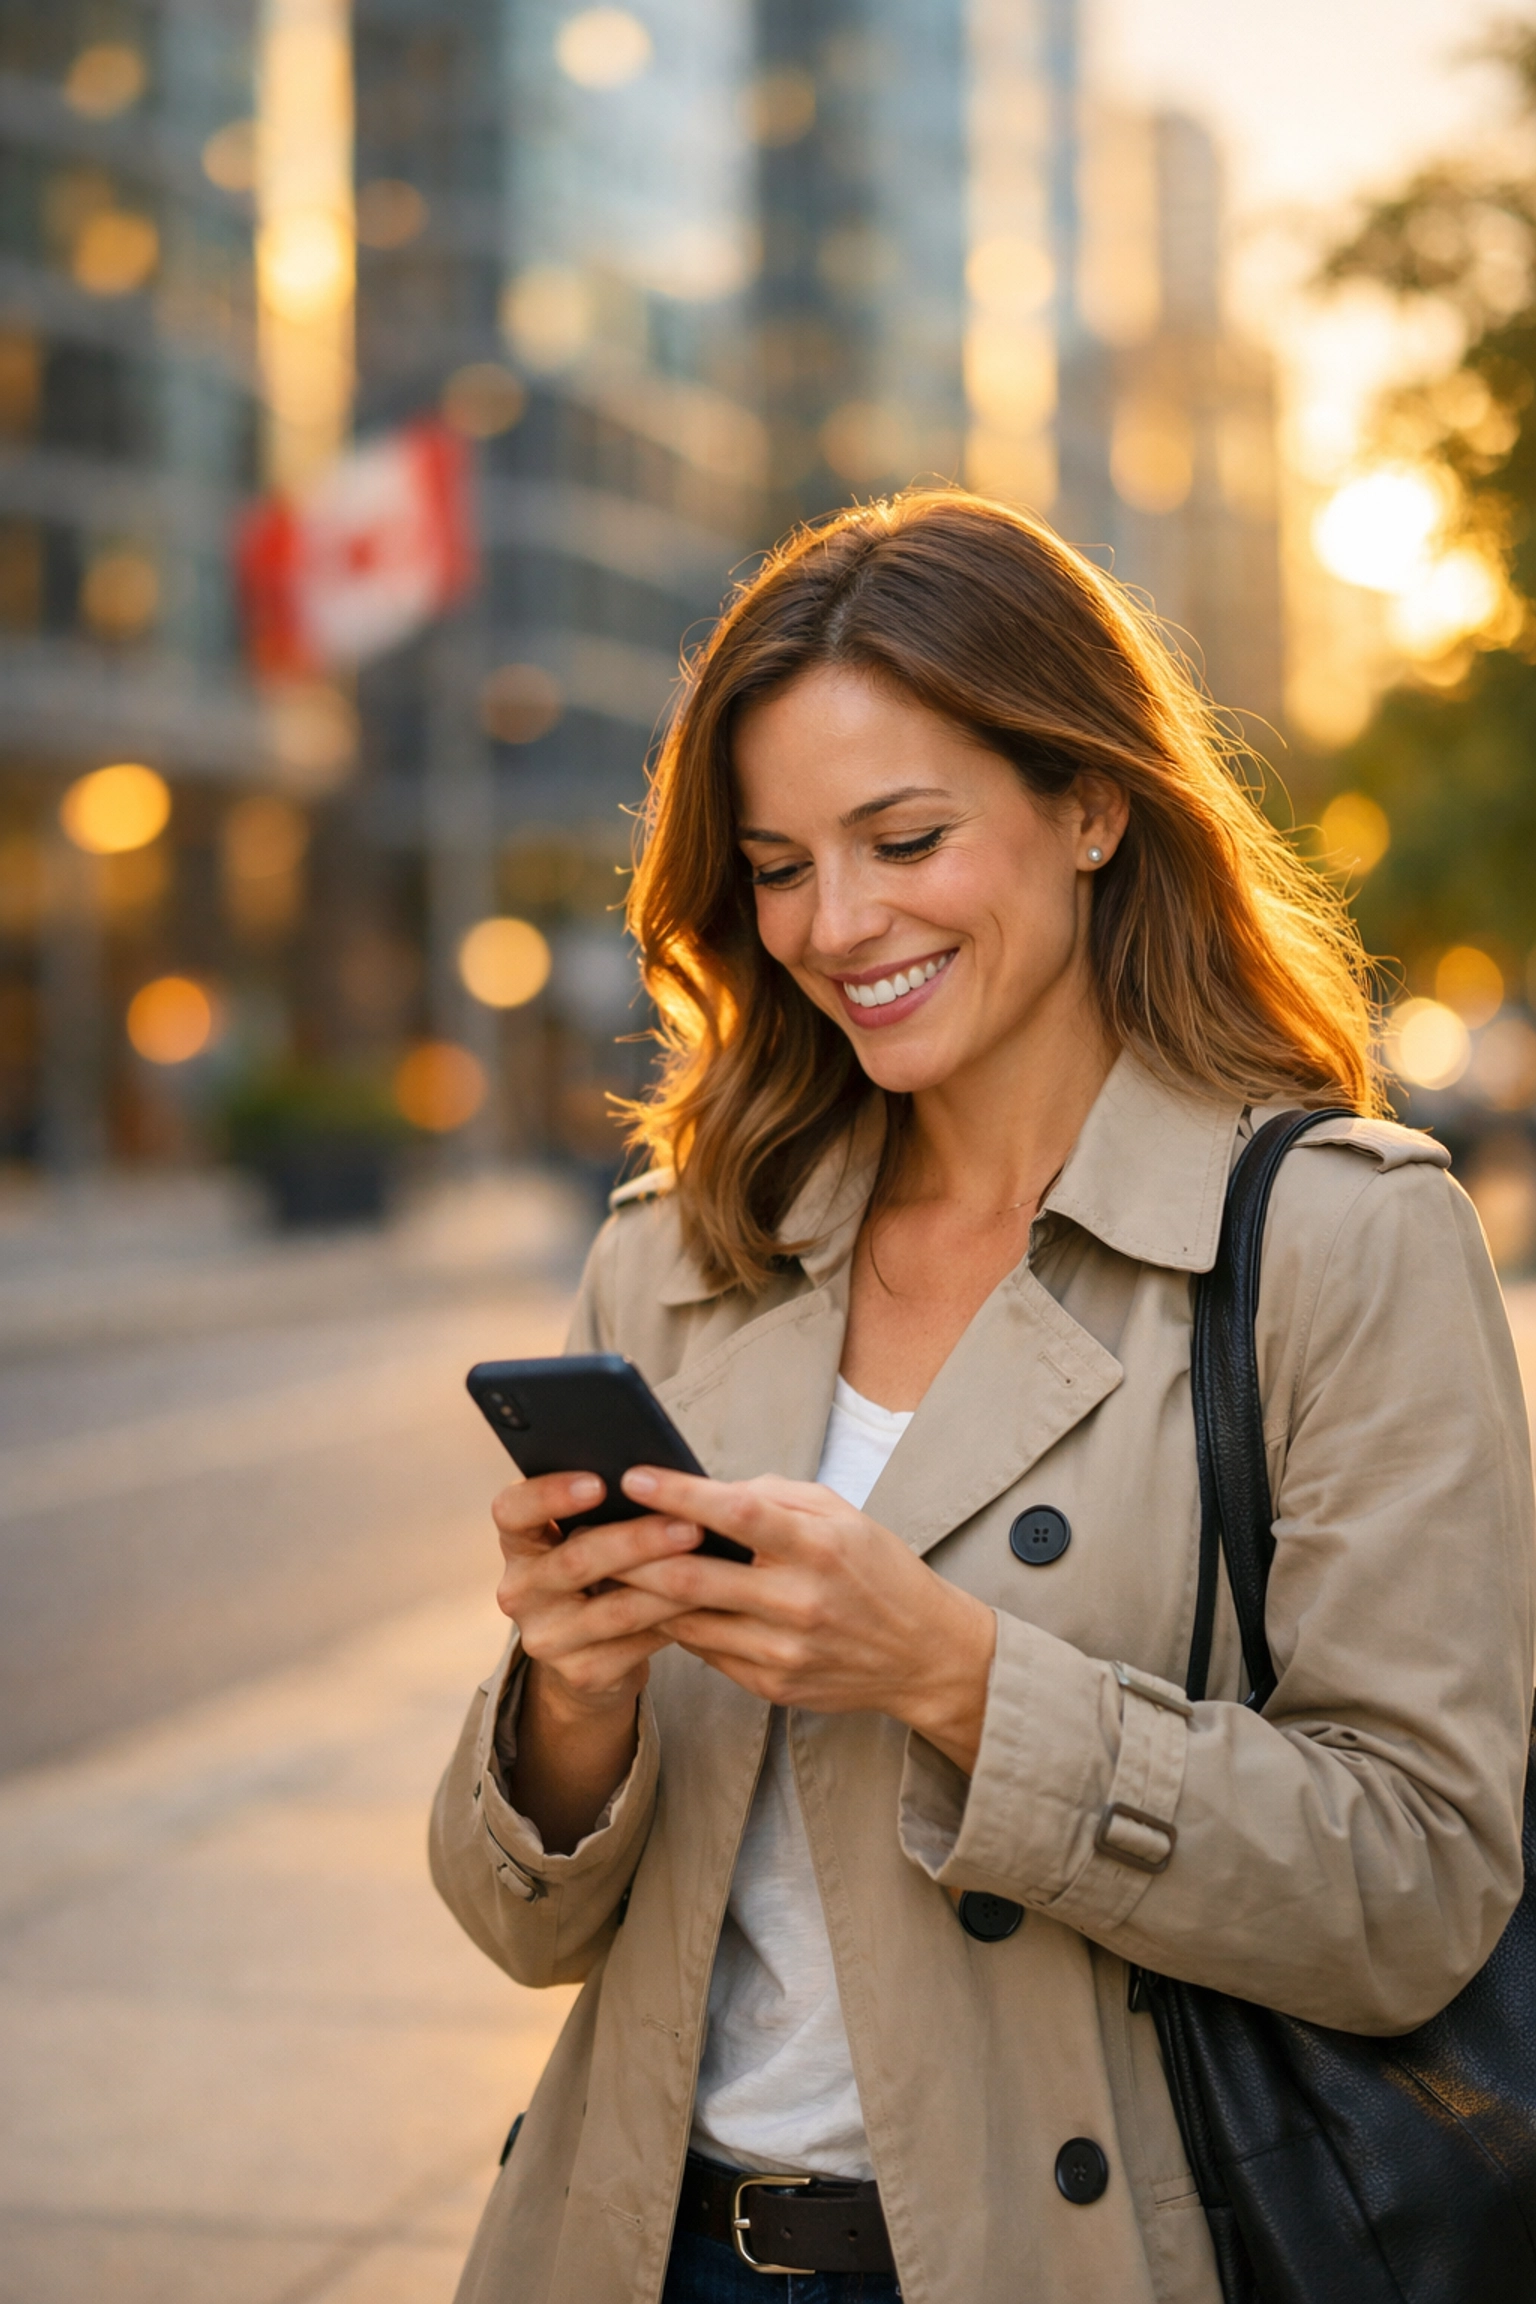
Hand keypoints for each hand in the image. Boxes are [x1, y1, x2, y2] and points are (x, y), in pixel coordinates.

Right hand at [493, 1471, 701, 1850]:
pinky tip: (708, 1601)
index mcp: (518, 1543)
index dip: (549, 1494)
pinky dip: (678, 1619)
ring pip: (615, 1607)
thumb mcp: (589, 1537)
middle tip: (689, 1523)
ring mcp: (546, 1637)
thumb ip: (606, 1510)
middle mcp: (519, 1590)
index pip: (512, 1511)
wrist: (593, 1653)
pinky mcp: (581, 1672)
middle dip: (639, 1539)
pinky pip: (639, 1641)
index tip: (599, 1482)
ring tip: (712, 1562)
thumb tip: (667, 1479)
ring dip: (669, 1582)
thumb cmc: (602, 1572)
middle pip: (576, 1559)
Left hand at [614, 1466, 996, 1774]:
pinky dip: (673, 1625)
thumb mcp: (842, 1514)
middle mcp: (799, 1602)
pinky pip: (704, 1651)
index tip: (633, 1476)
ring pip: (686, 1621)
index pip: (738, 1514)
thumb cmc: (878, 1570)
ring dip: (640, 1594)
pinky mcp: (771, 1685)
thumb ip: (775, 1495)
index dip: (680, 1495)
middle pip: (693, 1578)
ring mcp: (782, 1651)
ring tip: (604, 1566)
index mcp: (819, 1547)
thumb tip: (707, 1490)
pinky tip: (649, 1605)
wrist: (924, 1655)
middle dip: (634, 1554)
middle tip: (592, 1530)